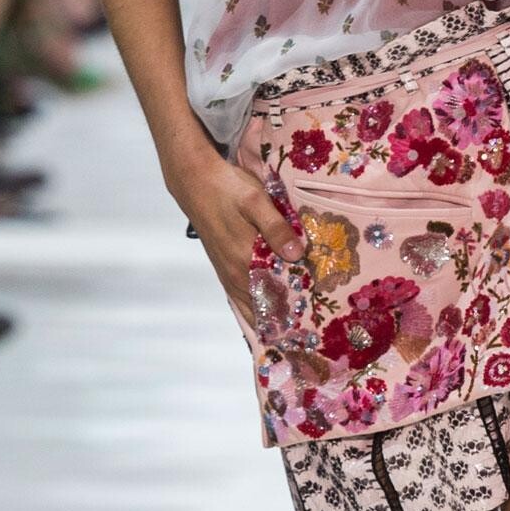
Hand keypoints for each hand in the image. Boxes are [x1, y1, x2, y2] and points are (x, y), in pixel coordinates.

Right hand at [175, 150, 306, 314]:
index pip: (274, 297)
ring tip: (294, 328)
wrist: (193, 181)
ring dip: (271, 316)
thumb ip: (276, 228)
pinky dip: (255, 308)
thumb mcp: (255, 201)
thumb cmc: (226, 188)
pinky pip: (240, 297)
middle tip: (311, 330)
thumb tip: (297, 254)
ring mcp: (227, 272)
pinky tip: (269, 312)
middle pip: (264, 307)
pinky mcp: (223, 267)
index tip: (316, 322)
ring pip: (251, 306)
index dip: (295, 311)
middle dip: (286, 320)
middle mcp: (234, 273)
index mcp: (244, 260)